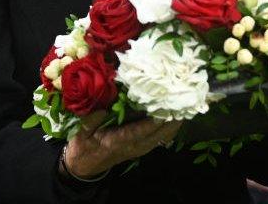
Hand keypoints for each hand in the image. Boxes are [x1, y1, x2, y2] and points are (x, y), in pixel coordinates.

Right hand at [62, 111, 181, 178]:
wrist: (85, 167)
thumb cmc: (83, 147)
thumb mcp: (81, 134)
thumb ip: (91, 122)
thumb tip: (102, 109)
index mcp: (118, 141)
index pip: (141, 130)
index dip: (156, 120)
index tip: (167, 106)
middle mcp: (133, 146)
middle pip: (159, 134)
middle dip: (172, 119)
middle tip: (184, 101)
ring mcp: (140, 148)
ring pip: (163, 137)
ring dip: (174, 123)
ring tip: (186, 105)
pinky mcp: (142, 148)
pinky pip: (161, 138)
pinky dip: (170, 128)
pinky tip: (178, 116)